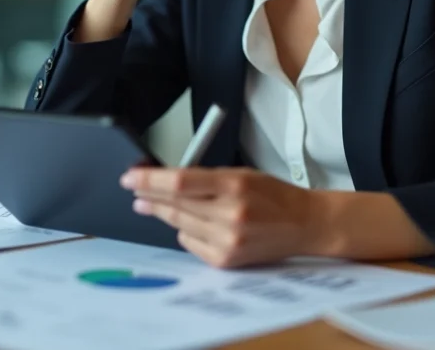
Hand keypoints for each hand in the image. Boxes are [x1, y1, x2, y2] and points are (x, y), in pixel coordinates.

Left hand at [120, 167, 321, 267]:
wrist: (304, 225)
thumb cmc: (273, 195)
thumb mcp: (240, 173)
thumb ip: (205, 177)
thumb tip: (164, 179)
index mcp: (234, 185)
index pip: (180, 182)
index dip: (150, 179)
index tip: (130, 176)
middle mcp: (230, 214)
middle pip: (174, 204)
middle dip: (149, 196)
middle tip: (134, 189)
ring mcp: (228, 240)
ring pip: (178, 224)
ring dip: (163, 213)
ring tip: (152, 205)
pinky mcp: (226, 260)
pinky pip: (190, 243)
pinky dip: (185, 232)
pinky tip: (192, 225)